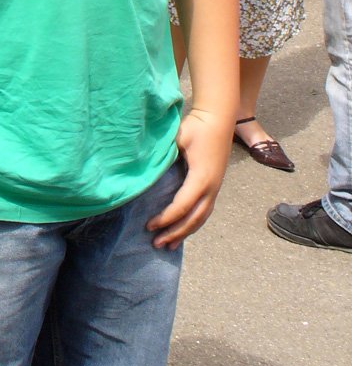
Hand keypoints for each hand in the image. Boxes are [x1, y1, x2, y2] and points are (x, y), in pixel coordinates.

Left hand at [146, 109, 231, 249]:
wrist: (218, 119)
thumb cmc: (196, 127)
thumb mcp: (178, 139)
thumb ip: (165, 157)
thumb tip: (146, 171)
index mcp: (201, 178)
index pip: (182, 206)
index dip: (166, 218)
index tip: (149, 225)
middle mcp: (211, 188)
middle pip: (193, 219)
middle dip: (175, 233)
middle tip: (155, 244)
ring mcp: (215, 188)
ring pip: (201, 218)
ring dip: (185, 232)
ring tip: (169, 245)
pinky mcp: (214, 186)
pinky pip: (204, 211)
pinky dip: (193, 223)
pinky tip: (183, 230)